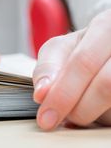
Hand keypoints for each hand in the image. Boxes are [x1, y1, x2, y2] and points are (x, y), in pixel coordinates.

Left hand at [33, 9, 110, 129]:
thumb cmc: (87, 48)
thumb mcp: (63, 49)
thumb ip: (48, 68)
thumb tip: (42, 94)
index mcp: (107, 26)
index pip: (83, 63)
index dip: (62, 94)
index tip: (45, 119)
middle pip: (106, 85)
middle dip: (78, 110)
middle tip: (60, 121)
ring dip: (95, 115)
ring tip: (81, 112)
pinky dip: (107, 117)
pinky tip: (99, 112)